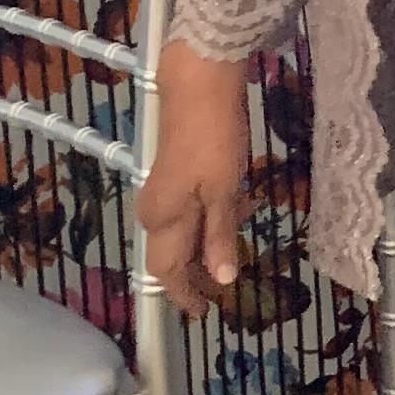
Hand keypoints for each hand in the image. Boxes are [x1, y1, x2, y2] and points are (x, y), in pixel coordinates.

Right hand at [139, 43, 253, 315]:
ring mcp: (163, 189)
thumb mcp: (224, 191)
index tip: (203, 312)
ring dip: (208, 242)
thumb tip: (222, 279)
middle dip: (196, 272)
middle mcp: (156, 209)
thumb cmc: (214, 137)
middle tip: (221, 288)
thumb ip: (220, 236)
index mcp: (164, 218)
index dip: (185, 294)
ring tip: (237, 244)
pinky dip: (210, 216)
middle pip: (172, 253)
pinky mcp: (173, 170)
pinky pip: (189, 207)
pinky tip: (238, 206)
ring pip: (183, 230)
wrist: (198, 81)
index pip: (167, 271)